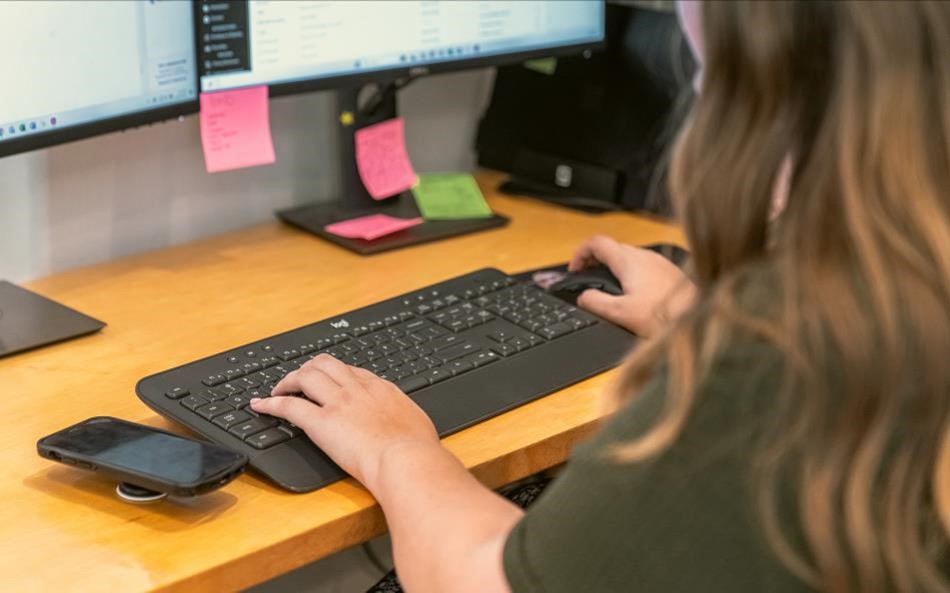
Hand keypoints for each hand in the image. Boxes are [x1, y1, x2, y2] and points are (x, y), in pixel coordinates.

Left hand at [249, 354, 438, 490]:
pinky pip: (288, 406)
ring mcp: (338, 403)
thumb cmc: (417, 450)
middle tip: (299, 380)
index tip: (328, 381)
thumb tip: (409, 428)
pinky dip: (270, 403)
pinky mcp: (320, 422)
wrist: (407, 460)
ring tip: (278, 390)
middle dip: (309, 369)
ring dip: (288, 381)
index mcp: (381, 389)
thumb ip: (406, 420)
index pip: (351, 371)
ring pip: (305, 376)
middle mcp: (357, 389)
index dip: (335, 374)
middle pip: (325, 364)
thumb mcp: (417, 425)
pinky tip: (261, 406)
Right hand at [568, 235, 694, 338]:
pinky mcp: (670, 273)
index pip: (596, 243)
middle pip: (612, 249)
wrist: (701, 319)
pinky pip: (644, 267)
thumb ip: (595, 303)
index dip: (579, 254)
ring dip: (613, 269)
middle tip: (588, 281)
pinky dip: (631, 275)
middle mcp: (645, 256)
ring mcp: (659, 262)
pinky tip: (635, 296)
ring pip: (629, 257)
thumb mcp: (620, 313)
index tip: (575, 270)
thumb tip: (582, 297)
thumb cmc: (666, 317)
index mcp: (629, 261)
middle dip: (595, 263)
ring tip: (609, 290)